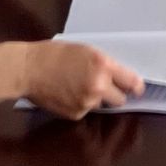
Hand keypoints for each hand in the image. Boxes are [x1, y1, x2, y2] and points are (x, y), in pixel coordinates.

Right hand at [21, 41, 143, 117]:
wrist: (28, 69)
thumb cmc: (55, 54)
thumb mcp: (84, 51)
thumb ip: (104, 65)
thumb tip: (121, 78)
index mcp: (103, 65)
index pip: (131, 81)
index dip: (136, 87)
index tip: (137, 90)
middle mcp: (98, 85)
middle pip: (120, 100)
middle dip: (116, 95)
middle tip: (108, 88)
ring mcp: (87, 102)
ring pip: (101, 105)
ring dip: (96, 99)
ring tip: (78, 87)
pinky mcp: (75, 114)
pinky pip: (86, 111)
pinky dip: (80, 105)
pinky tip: (67, 94)